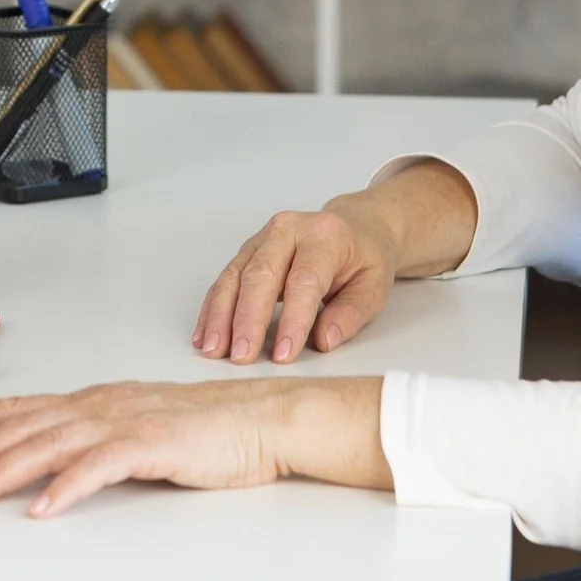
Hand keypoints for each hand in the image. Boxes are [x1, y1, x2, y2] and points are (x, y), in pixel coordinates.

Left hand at [0, 378, 388, 516]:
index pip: (19, 414)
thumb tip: (46, 458)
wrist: (260, 419)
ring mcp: (123, 421)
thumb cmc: (204, 428)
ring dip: (1, 472)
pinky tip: (42, 508)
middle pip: (20, 430)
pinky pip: (98, 466)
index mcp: (92, 400)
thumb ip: (89, 438)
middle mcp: (99, 404)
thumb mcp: (132, 428)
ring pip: (46, 444)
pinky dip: (66, 487)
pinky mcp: (150, 443)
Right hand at [193, 162, 476, 364]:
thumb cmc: (365, 257)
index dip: (291, 320)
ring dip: (221, 315)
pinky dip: (214, 308)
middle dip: (247, 319)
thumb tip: (323, 341)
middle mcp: (288, 230)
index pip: (304, 281)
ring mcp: (263, 237)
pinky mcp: (248, 250)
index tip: (282, 355)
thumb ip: (351, 314)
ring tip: (213, 349)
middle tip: (240, 356)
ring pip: (235, 276)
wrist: (356, 224)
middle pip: (260, 275)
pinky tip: (205, 334)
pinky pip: (226, 279)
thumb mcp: (374, 287)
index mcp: (325, 237)